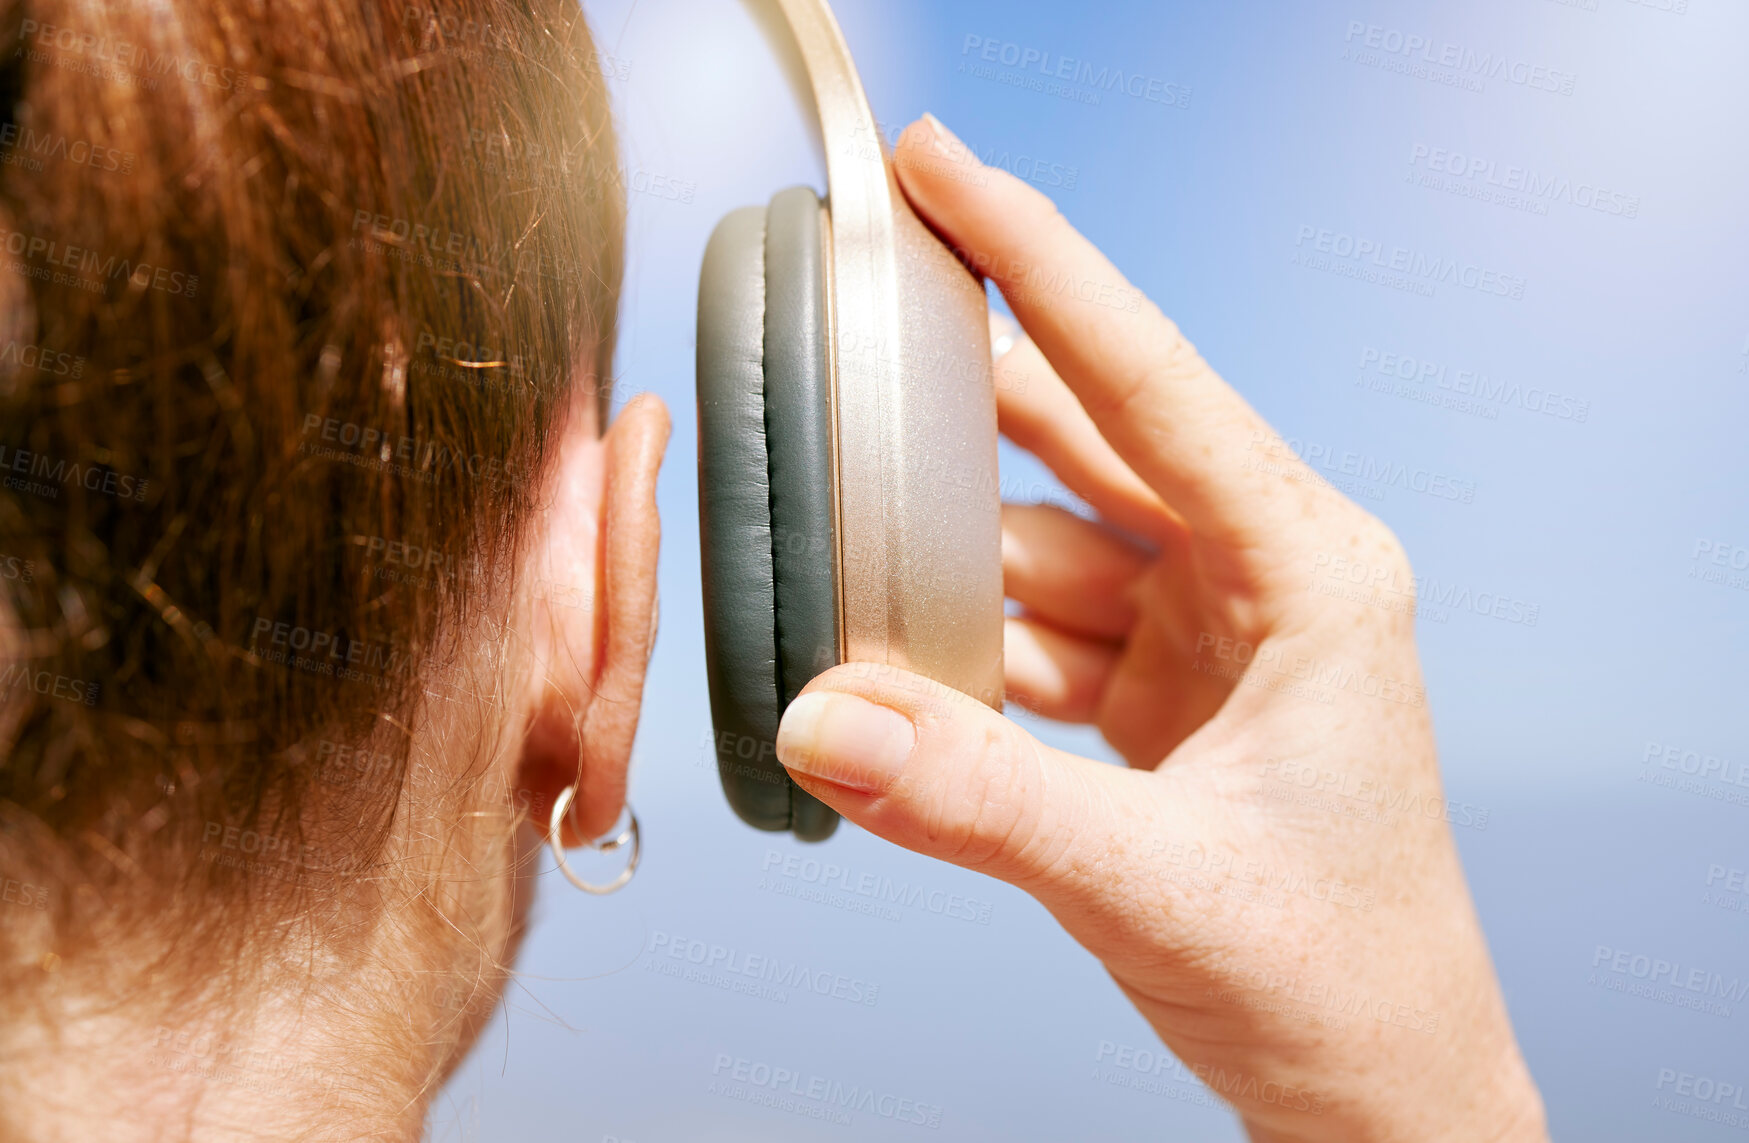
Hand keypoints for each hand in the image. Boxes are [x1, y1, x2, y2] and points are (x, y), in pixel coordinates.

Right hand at [774, 114, 1547, 1142]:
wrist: (1375, 1092)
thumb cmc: (1338, 979)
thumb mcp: (1158, 882)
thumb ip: (980, 802)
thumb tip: (819, 720)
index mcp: (1309, 570)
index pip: (1148, 383)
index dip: (1038, 263)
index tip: (942, 171)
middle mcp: (1256, 578)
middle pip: (1080, 442)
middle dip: (962, 387)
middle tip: (852, 306)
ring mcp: (1200, 638)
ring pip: (1037, 546)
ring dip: (936, 551)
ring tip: (829, 526)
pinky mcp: (1154, 699)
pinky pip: (1028, 633)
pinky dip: (952, 643)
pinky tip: (882, 648)